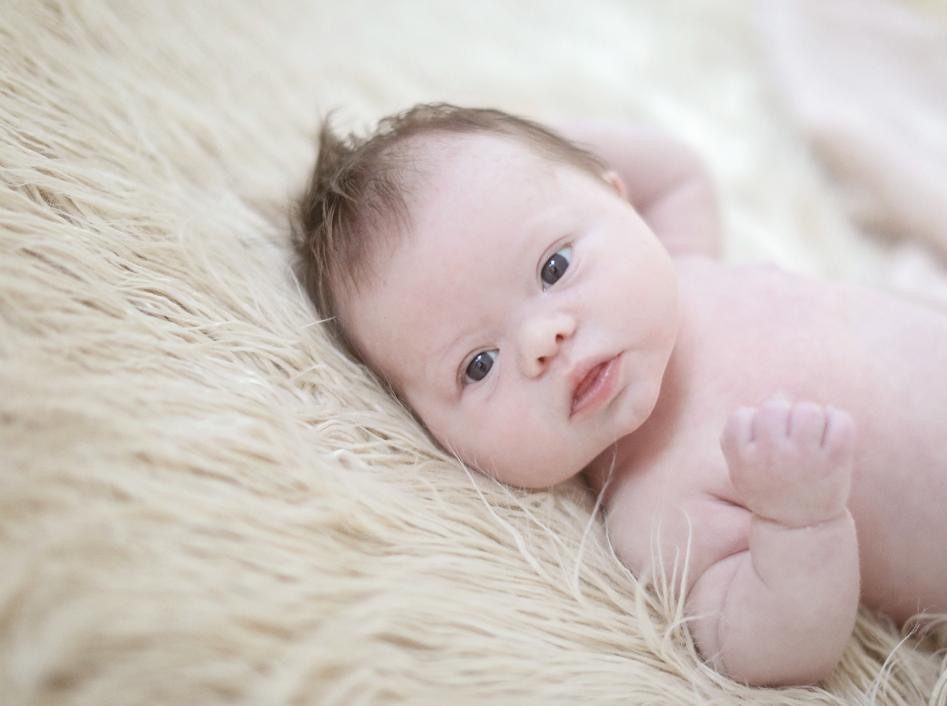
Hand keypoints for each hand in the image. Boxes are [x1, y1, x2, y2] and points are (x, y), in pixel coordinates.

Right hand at [721, 398, 855, 527]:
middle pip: (774, 407)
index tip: (760, 443)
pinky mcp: (837, 460)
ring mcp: (806, 459)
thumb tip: (781, 392)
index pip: (741, 416)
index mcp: (744, 460)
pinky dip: (837, 421)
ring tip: (810, 435)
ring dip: (810, 417)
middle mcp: (772, 458)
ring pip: (808, 410)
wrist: (801, 525)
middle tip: (789, 435)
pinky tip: (832, 435)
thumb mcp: (744, 463)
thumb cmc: (769, 485)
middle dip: (782, 415)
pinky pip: (839, 419)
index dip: (752, 423)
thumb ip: (750, 428)